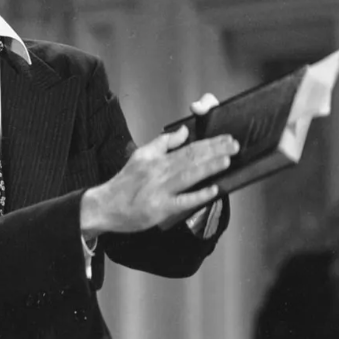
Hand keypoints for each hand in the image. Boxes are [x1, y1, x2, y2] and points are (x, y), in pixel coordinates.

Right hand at [81, 96, 236, 235]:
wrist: (105, 205)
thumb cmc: (124, 183)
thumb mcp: (141, 155)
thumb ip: (163, 142)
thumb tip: (184, 130)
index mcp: (156, 158)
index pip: (187, 147)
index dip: (208, 142)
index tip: (225, 138)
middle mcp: (158, 171)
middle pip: (190, 158)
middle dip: (214, 151)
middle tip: (234, 145)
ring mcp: (159, 190)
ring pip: (188, 175)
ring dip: (208, 167)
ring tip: (226, 160)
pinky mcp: (159, 208)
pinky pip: (182, 201)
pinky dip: (198, 195)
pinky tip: (213, 190)